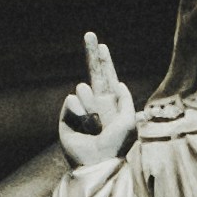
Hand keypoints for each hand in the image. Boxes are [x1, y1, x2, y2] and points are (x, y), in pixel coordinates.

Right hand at [58, 32, 136, 166]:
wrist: (97, 162)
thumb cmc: (116, 145)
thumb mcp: (129, 122)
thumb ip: (126, 101)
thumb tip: (120, 83)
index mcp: (110, 102)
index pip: (107, 77)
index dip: (104, 62)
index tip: (102, 46)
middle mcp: (94, 102)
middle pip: (92, 72)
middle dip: (91, 52)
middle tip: (89, 34)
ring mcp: (80, 108)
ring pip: (83, 90)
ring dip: (92, 107)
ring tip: (97, 126)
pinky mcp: (67, 116)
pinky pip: (72, 101)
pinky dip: (81, 113)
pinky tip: (85, 128)